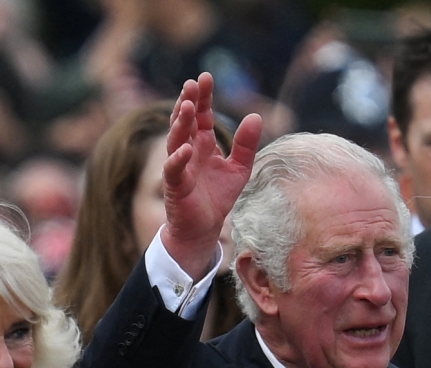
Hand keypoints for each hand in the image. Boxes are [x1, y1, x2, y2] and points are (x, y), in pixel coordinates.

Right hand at [162, 72, 261, 278]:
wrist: (203, 228)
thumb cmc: (217, 197)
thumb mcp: (239, 168)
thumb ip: (247, 144)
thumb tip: (256, 115)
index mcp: (203, 144)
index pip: (202, 115)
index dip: (204, 97)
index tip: (206, 77)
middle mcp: (189, 151)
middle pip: (186, 121)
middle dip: (189, 102)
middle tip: (192, 84)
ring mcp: (179, 167)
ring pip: (176, 140)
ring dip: (180, 124)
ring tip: (188, 107)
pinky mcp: (175, 186)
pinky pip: (173, 170)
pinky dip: (177, 159)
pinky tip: (185, 148)